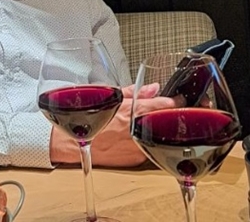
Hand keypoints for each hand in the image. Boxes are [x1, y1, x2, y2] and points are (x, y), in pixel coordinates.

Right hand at [49, 83, 176, 166]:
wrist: (69, 144)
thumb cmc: (84, 118)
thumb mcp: (107, 96)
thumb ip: (133, 92)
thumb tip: (153, 88)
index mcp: (130, 113)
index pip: (163, 106)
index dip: (175, 102)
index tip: (180, 100)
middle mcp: (135, 132)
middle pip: (164, 122)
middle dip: (170, 115)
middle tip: (172, 109)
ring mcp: (136, 149)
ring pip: (157, 137)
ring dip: (157, 129)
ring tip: (151, 121)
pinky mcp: (133, 161)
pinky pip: (147, 148)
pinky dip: (146, 140)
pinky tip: (139, 135)